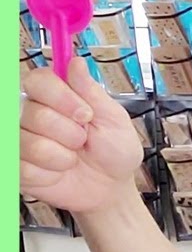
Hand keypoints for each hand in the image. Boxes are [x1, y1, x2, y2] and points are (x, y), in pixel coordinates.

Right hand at [20, 57, 141, 213]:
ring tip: (74, 157)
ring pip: (29, 142)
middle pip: (33, 112)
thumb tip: (76, 62)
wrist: (112, 188)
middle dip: (68, 132)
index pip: (37, 80)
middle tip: (84, 140)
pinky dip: (52, 172)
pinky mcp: (17, 166)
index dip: (60, 97)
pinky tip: (60, 171)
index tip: (85, 113)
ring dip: (62, 155)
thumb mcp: (114, 119)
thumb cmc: (115, 152)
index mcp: (56, 96)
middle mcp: (33, 114)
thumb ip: (92, 92)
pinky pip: (25, 167)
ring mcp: (22, 139)